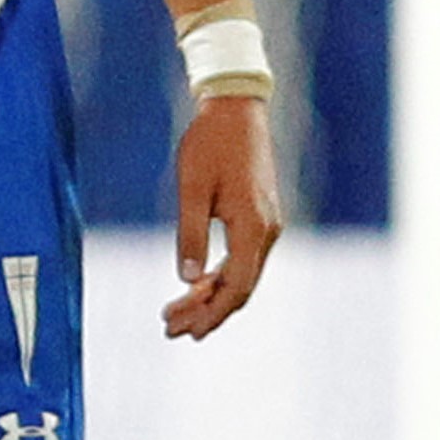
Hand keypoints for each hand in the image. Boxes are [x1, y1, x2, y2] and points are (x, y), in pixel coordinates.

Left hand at [163, 92, 280, 337]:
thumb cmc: (210, 143)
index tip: (184, 329)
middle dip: (207, 312)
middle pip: (240, 287)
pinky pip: (243, 258)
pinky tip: (197, 284)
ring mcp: (267, 225)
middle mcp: (267, 231)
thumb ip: (190, 234)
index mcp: (253, 227)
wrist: (235, 109)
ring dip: (212, 296)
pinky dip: (220, 275)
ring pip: (242, 275)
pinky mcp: (260, 217)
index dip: (210, 313)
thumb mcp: (191, 188)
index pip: (236, 287)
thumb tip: (185, 279)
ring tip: (178, 313)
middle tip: (172, 329)